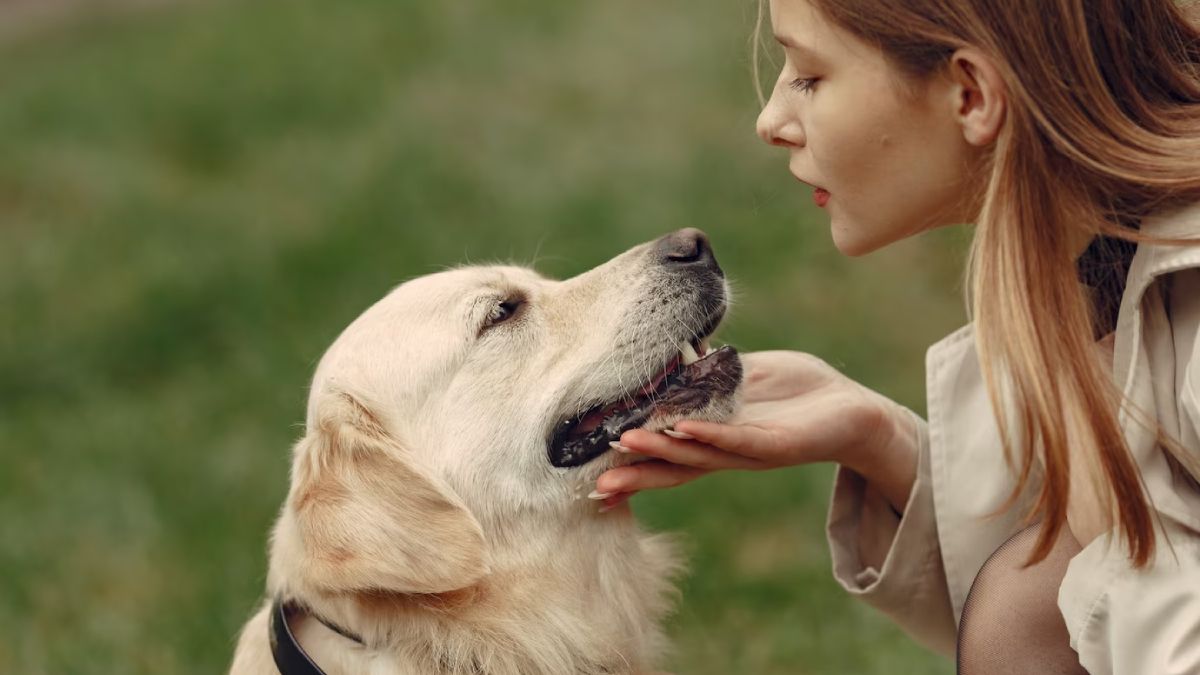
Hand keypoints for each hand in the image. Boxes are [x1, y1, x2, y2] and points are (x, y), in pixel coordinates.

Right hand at [594, 350, 918, 510]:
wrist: (852, 409)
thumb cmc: (796, 392)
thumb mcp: (740, 375)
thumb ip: (705, 370)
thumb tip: (668, 350)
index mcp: (711, 434)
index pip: (661, 449)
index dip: (628, 458)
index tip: (592, 467)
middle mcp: (723, 450)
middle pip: (671, 465)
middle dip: (634, 473)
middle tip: (596, 481)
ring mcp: (747, 449)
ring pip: (697, 454)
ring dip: (660, 449)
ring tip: (626, 442)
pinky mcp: (775, 445)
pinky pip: (736, 440)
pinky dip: (708, 436)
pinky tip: (684, 429)